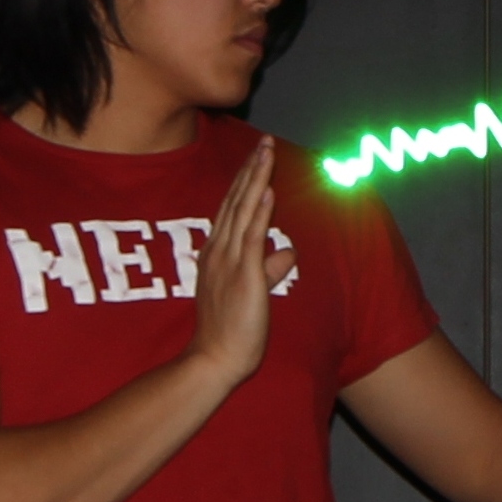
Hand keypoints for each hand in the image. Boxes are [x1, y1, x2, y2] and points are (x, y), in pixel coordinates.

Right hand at [187, 136, 297, 384]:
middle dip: (251, 170)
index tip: (257, 158)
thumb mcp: (253, 293)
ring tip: (266, 152)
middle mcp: (218, 251)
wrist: (214, 360)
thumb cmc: (231, 332)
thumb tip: (288, 254)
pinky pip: (251, 237)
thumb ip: (269, 269)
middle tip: (264, 142)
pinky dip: (258, 212)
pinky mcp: (242, 275)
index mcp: (217, 254)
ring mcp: (228, 261)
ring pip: (242, 211)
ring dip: (255, 179)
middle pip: (235, 201)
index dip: (244, 182)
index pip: (232, 210)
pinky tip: (267, 191)